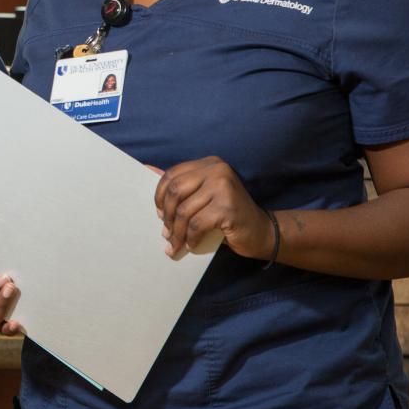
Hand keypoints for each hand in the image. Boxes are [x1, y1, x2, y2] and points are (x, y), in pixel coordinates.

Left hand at [153, 156, 274, 260]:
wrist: (261, 232)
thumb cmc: (227, 215)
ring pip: (184, 211)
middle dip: (166, 215)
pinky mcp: (227, 207)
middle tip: (166, 232)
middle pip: (175, 191)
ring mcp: (223, 187)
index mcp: (209, 164)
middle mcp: (217, 170)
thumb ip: (180, 185)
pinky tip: (192, 245)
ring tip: (175, 244)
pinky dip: (190, 238)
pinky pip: (196, 225)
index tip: (158, 213)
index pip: (172, 174)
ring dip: (176, 232)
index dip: (160, 196)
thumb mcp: (203, 196)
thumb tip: (146, 169)